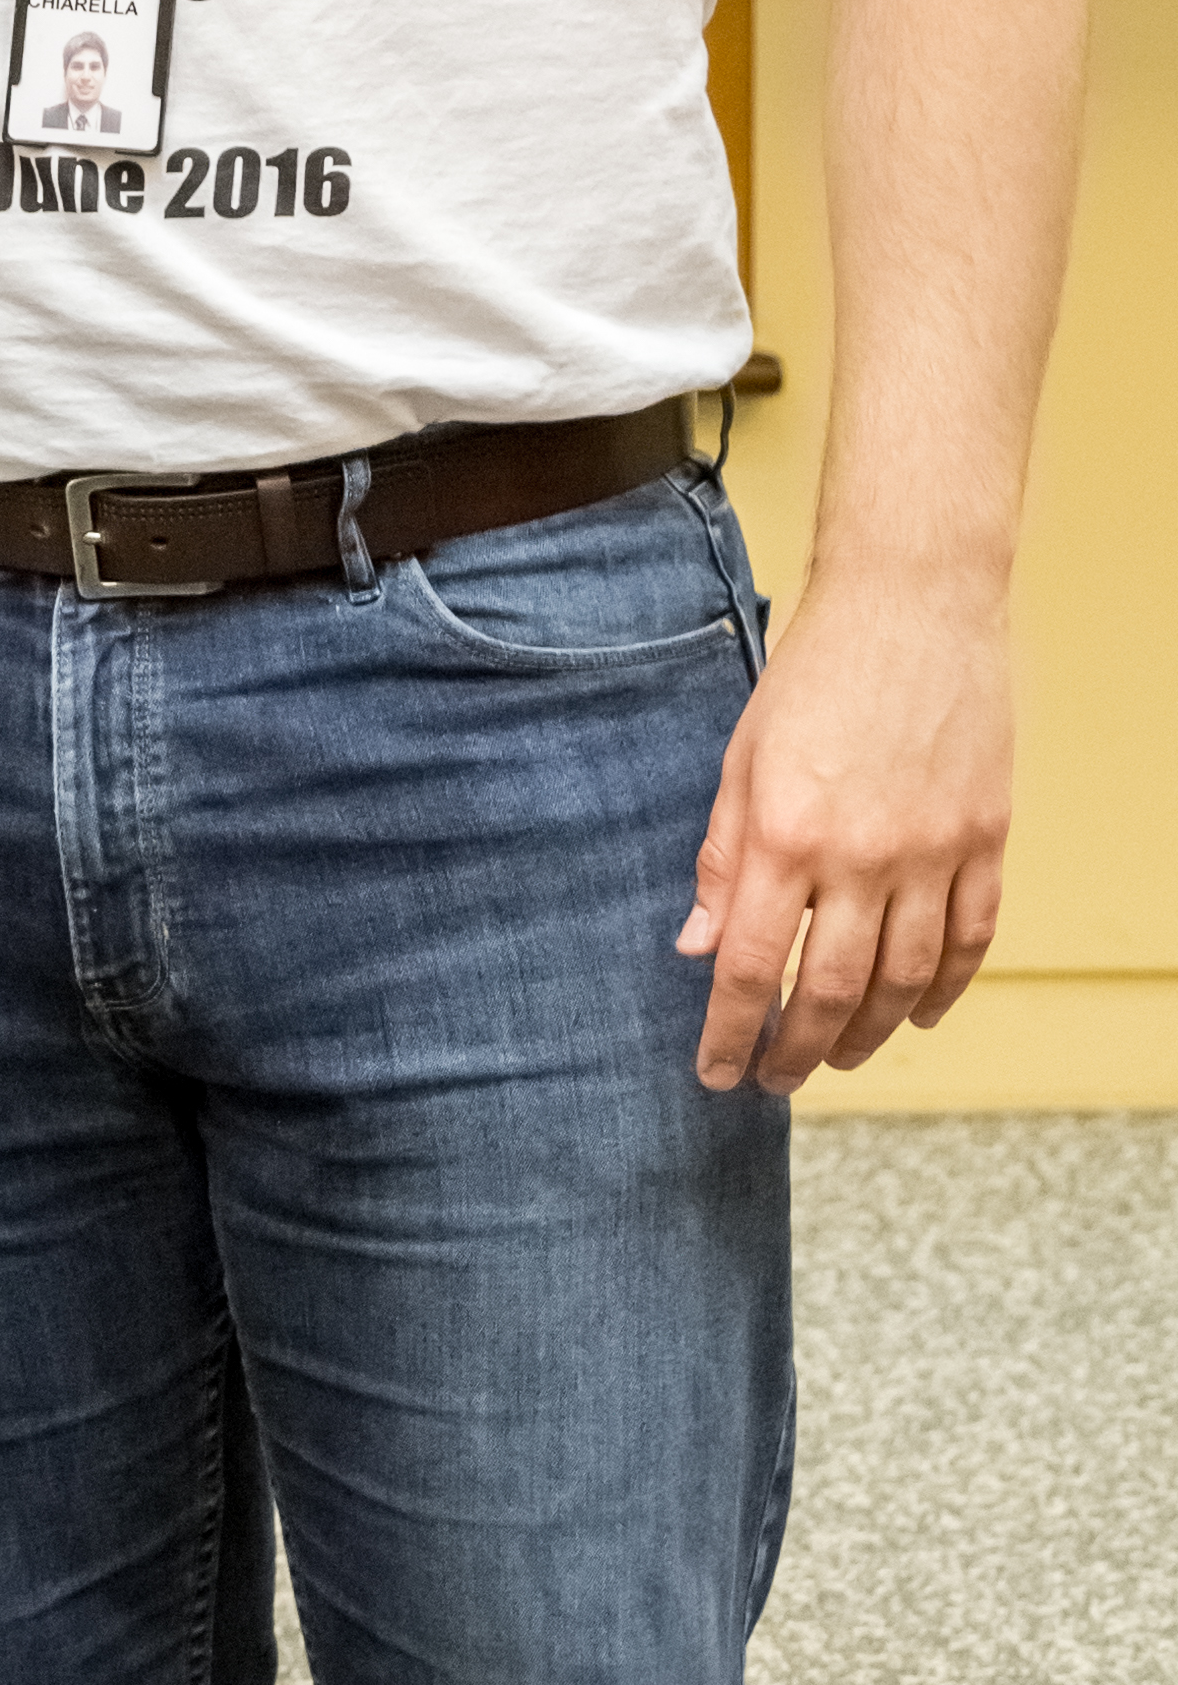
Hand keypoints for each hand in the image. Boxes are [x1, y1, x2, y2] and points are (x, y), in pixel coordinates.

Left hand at [678, 557, 1009, 1089]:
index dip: (729, 1034)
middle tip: (776, 1080)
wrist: (912, 604)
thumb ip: (722, 862)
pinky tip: (918, 1015)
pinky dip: (946, 988)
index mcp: (786, 836)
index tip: (716, 1073)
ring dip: (868, 1032)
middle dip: (796, 1052)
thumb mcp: (741, 762)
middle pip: (830, 991)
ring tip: (837, 1055)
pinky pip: (972, 937)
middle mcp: (862, 855)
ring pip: (906, 979)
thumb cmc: (814, 675)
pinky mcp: (986, 836)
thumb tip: (697, 948)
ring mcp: (934, 850)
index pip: (752, 968)